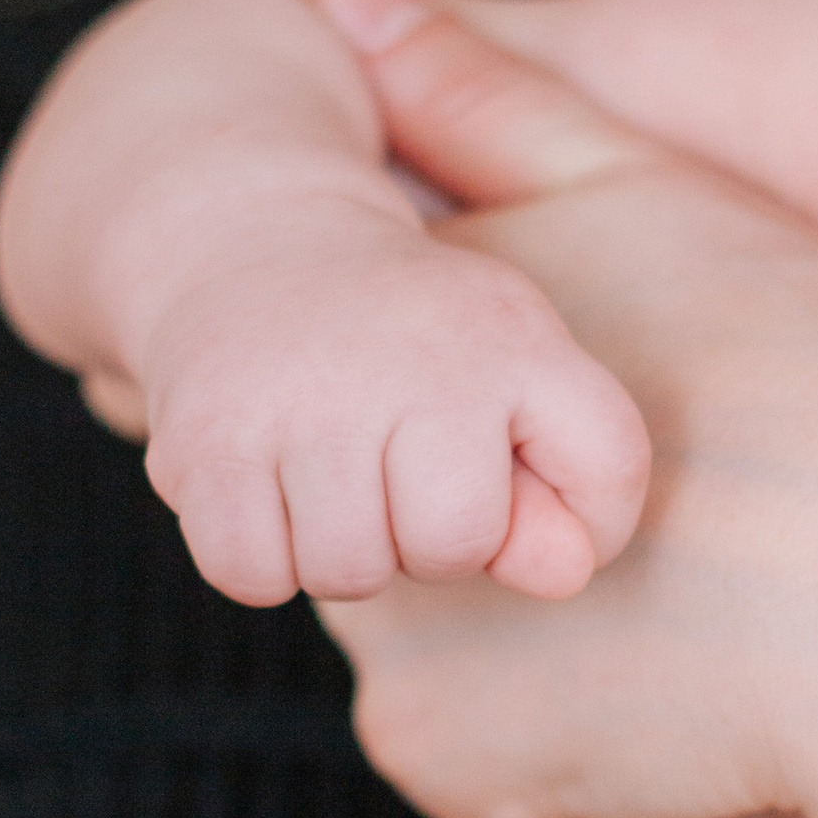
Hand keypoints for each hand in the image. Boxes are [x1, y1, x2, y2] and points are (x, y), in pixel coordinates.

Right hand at [132, 197, 647, 608]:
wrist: (250, 241)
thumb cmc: (405, 339)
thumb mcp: (510, 372)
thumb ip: (567, 482)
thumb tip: (562, 575)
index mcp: (509, 335)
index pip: (610, 462)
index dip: (592, 518)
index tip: (540, 493)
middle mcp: (411, 360)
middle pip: (455, 546)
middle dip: (429, 539)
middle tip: (395, 471)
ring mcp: (303, 402)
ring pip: (349, 571)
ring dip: (340, 549)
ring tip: (329, 472)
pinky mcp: (208, 442)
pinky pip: (254, 576)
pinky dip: (260, 556)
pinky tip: (265, 486)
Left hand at [305, 0, 817, 817]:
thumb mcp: (660, 195)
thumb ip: (491, 101)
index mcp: (422, 333)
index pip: (408, 383)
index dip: (512, 413)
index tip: (675, 439)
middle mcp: (363, 457)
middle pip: (408, 513)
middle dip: (506, 537)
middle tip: (699, 534)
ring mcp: (387, 615)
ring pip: (446, 649)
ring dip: (538, 658)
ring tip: (704, 627)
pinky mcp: (441, 753)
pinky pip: (489, 781)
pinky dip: (571, 779)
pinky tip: (694, 726)